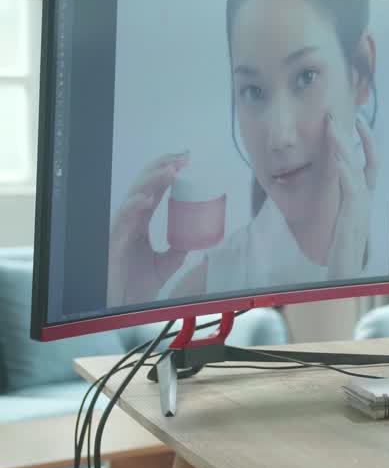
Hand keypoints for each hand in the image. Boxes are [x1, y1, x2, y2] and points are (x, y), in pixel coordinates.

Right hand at [106, 152, 190, 306]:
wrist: (121, 310)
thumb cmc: (135, 287)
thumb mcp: (166, 265)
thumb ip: (178, 249)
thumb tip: (196, 237)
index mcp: (140, 223)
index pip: (154, 190)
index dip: (168, 173)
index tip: (186, 160)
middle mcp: (130, 221)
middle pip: (144, 186)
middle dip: (162, 167)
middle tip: (182, 157)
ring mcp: (120, 229)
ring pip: (134, 196)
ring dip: (152, 181)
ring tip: (171, 170)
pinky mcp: (114, 242)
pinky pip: (123, 219)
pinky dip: (135, 206)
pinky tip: (148, 198)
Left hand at [324, 113, 375, 280]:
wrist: (349, 267)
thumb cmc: (345, 244)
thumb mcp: (345, 215)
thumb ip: (345, 197)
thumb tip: (339, 178)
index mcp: (364, 194)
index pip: (369, 160)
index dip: (365, 140)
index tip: (357, 121)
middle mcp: (366, 195)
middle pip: (364, 158)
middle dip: (352, 135)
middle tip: (339, 116)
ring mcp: (362, 203)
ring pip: (356, 167)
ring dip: (344, 147)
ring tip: (334, 130)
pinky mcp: (354, 212)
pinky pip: (351, 186)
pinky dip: (346, 170)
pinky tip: (338, 158)